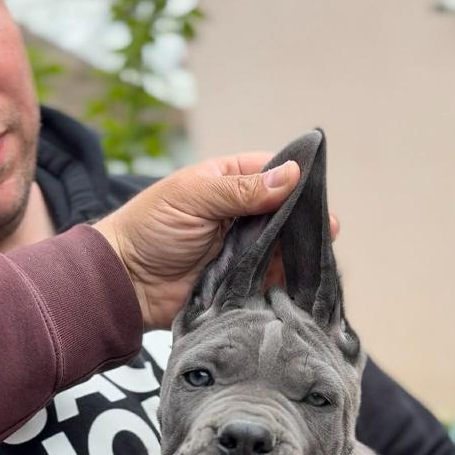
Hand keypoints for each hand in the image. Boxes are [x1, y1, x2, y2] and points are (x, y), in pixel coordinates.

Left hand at [95, 152, 338, 328]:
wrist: (126, 283)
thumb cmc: (150, 229)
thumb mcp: (194, 198)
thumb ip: (242, 190)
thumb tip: (291, 175)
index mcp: (228, 182)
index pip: (272, 172)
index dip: (296, 178)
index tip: (318, 188)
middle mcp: (241, 214)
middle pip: (285, 212)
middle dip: (304, 219)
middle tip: (328, 229)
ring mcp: (244, 250)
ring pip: (283, 247)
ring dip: (298, 250)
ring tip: (318, 254)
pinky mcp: (243, 282)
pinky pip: (273, 279)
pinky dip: (287, 280)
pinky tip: (303, 279)